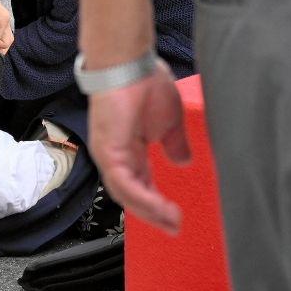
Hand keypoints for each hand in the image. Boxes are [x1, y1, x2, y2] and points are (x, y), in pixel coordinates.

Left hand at [86, 60, 189, 235]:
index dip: (156, 202)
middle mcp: (114, 156)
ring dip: (151, 212)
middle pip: (131, 195)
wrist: (130, 63)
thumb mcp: (169, 121)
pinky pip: (125, 185)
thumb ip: (174, 143)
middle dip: (153, 214)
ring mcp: (108, 155)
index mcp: (128, 149)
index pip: (139, 184)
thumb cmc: (145, 82)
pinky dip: (144, 199)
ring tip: (172, 223)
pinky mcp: (108, 152)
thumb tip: (183, 160)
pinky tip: (161, 208)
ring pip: (127, 195)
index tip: (174, 217)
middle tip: (174, 228)